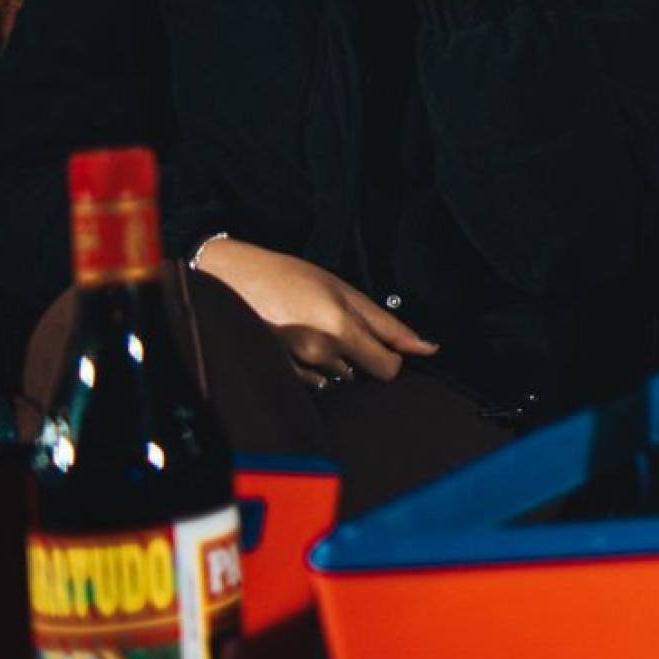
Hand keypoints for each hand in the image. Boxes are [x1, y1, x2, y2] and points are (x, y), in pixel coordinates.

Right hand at [194, 238, 438, 387]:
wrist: (231, 278)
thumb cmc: (289, 277)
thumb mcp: (344, 290)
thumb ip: (386, 324)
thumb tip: (427, 348)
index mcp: (340, 328)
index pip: (387, 368)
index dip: (391, 356)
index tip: (382, 343)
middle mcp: (318, 353)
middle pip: (362, 373)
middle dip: (360, 356)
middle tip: (338, 327)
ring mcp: (295, 367)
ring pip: (335, 377)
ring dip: (333, 361)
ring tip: (310, 329)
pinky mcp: (277, 374)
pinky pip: (309, 382)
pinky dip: (310, 368)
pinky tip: (295, 342)